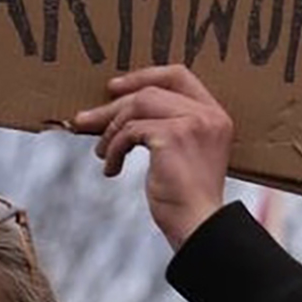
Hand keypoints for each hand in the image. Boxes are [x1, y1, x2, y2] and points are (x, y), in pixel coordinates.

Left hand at [73, 65, 231, 250]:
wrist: (198, 226)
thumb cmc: (187, 200)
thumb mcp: (183, 155)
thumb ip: (167, 128)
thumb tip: (118, 111)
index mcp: (215, 115)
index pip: (178, 75)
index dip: (143, 76)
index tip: (114, 88)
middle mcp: (208, 115)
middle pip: (151, 91)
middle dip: (113, 106)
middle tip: (85, 120)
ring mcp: (192, 123)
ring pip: (137, 106)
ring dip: (111, 129)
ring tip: (102, 152)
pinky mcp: (172, 136)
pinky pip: (130, 131)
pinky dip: (114, 148)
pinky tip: (112, 168)